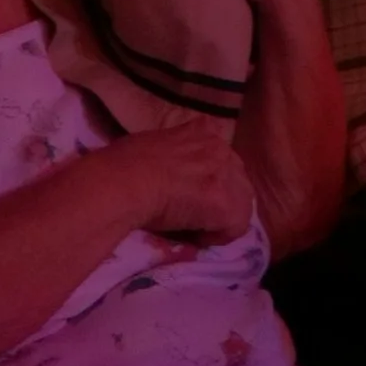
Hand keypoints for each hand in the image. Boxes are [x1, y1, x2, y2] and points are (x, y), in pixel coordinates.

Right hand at [55, 116, 252, 254]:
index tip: (191, 192)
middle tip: (197, 214)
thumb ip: (171, 150)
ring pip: (242, 203)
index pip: (220, 155)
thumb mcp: (152, 142)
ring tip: (197, 228)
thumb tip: (165, 167)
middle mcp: (220, 148)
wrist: (123, 182)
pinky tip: (195, 236)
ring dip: (222, 217)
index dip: (210, 177)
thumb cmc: (123, 163)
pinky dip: (217, 235)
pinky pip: (235, 226)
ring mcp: (226, 175)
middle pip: (237, 179)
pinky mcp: (225, 204)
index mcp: (202, 130)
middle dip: (222, 197)